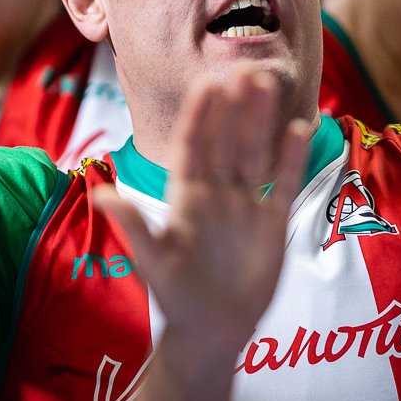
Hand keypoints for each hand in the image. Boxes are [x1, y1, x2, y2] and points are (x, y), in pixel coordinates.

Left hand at [93, 68, 311, 346]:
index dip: (199, 116)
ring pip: (253, 153)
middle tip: (243, 68)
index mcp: (185, 197)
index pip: (192, 147)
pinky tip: (300, 128)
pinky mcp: (270, 224)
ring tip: (267, 84)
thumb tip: (100, 195)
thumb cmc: (175, 297)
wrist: (211, 331)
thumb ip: (133, 228)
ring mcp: (244, 205)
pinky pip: (282, 184)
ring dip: (259, 121)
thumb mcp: (153, 262)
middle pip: (226, 141)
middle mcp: (215, 193)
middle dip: (233, 107)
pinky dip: (291, 158)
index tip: (207, 83)